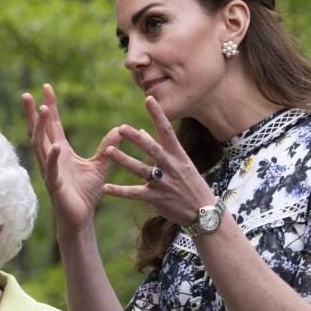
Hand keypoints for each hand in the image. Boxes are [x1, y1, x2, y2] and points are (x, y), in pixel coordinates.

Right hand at [22, 84, 118, 229]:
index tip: (46, 87)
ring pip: (40, 146)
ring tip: (42, 110)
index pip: (53, 125)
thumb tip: (121, 128)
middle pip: (39, 131)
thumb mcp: (100, 164)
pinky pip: (51, 169)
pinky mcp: (54, 185)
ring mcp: (50, 171)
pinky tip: (55, 146)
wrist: (81, 218)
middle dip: (34, 113)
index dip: (50, 106)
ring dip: (40, 128)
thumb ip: (107, 146)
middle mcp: (52, 158)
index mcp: (61, 151)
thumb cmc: (86, 193)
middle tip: (29, 94)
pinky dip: (52, 158)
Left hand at [99, 96, 216, 225]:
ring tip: (108, 151)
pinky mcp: (157, 198)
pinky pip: (135, 193)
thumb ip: (159, 147)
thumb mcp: (181, 163)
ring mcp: (164, 182)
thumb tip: (141, 131)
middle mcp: (171, 166)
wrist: (204, 212)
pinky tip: (106, 187)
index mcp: (178, 155)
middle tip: (121, 128)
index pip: (167, 130)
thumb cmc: (191, 184)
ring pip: (141, 169)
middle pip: (152, 149)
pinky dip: (120, 191)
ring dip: (124, 160)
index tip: (148, 99)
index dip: (158, 114)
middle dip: (136, 139)